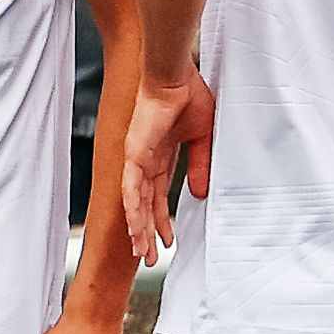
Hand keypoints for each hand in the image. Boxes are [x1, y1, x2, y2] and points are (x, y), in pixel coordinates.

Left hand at [121, 70, 214, 260]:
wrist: (175, 75)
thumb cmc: (189, 96)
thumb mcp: (202, 138)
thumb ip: (200, 166)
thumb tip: (200, 194)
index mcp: (162, 156)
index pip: (159, 196)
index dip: (161, 219)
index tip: (167, 240)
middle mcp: (145, 161)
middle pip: (144, 205)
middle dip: (147, 233)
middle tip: (150, 258)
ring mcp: (137, 158)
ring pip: (135, 203)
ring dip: (138, 229)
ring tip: (143, 254)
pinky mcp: (134, 153)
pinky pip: (131, 188)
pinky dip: (133, 210)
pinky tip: (135, 230)